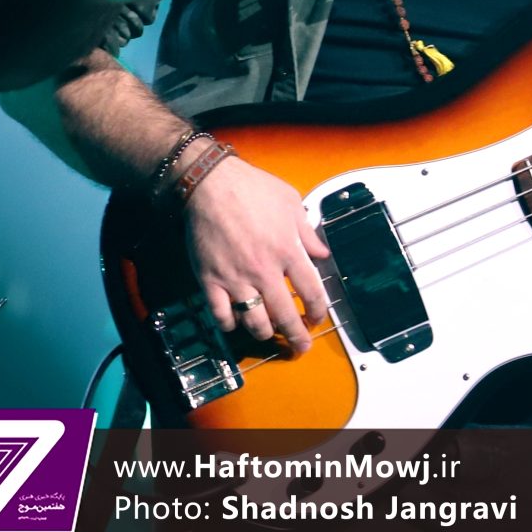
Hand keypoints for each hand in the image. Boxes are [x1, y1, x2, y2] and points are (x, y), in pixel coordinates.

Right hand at [186, 157, 333, 353]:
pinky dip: (230, 325)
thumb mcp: (290, 202)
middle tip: (300, 347)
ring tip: (268, 334)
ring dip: (264, 333)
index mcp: (288, 251)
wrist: (210, 183)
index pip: (311, 292)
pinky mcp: (211, 280)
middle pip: (285, 316)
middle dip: (296, 337)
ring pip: (254, 322)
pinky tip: (235, 322)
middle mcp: (264, 271)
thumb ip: (307, 231)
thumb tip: (322, 254)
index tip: (316, 318)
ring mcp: (236, 278)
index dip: (318, 311)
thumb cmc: (253, 188)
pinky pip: (221, 315)